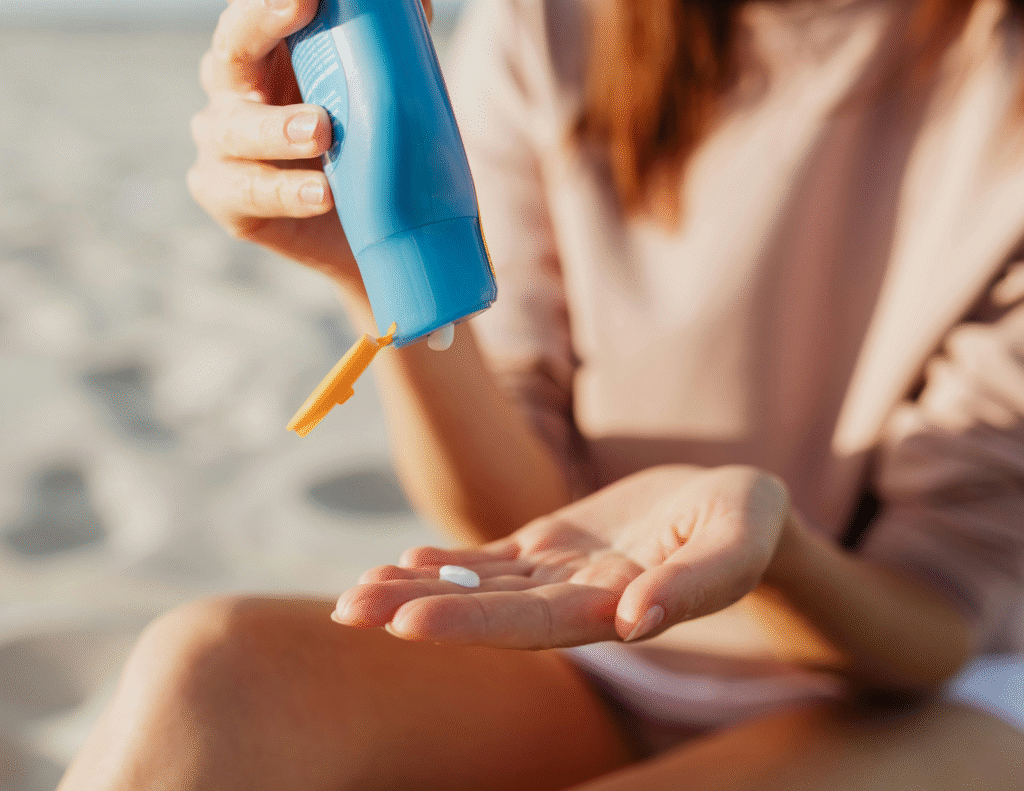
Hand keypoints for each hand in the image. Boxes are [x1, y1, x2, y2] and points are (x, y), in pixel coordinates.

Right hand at [188, 0, 432, 289]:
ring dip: (277, 127)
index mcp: (267, 52)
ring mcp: (222, 142)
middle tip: (303, 4)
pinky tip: (321, 194)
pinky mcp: (224, 195)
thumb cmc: (369, 153)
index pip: (262, 11)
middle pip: (233, 47)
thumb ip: (386, 53)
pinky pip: (247, 190)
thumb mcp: (382, 100)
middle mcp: (234, 88)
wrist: (370, 234)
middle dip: (262, 23)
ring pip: (234, 128)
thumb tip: (416, 4)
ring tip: (322, 132)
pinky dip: (284, 192)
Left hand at [334, 465, 792, 648]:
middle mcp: (577, 600)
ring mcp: (560, 574)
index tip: (408, 624)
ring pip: (479, 587)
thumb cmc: (747, 521)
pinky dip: (448, 562)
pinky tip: (403, 560)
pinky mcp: (552, 548)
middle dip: (418, 612)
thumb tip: (637, 621)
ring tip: (356, 595)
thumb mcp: (738, 540)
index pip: (533, 625)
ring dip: (417, 590)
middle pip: (487, 612)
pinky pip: (493, 560)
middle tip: (348, 611)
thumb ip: (696, 582)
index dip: (471, 625)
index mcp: (616, 607)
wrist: (734, 505)